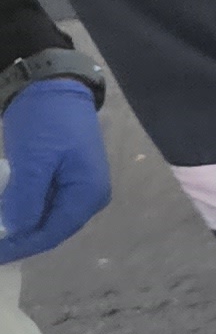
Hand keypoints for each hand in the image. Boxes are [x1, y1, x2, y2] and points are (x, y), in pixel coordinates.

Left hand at [0, 80, 110, 265]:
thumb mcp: (33, 160)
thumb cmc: (46, 122)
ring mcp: (78, 186)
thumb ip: (25, 199)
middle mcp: (88, 196)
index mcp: (87, 194)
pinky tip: (5, 213)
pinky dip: (22, 211)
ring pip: (46, 218)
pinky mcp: (65, 177)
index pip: (51, 233)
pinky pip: (44, 204)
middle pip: (51, 229)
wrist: (53, 86)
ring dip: (19, 227)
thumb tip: (13, 231)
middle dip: (19, 240)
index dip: (19, 247)